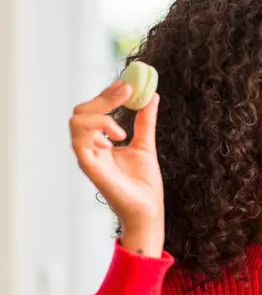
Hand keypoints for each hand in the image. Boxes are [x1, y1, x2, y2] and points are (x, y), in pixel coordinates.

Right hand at [70, 80, 164, 254]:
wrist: (148, 209)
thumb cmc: (144, 184)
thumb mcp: (146, 145)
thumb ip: (145, 121)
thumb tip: (152, 96)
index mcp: (101, 142)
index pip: (95, 110)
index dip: (108, 94)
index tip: (127, 84)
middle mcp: (91, 148)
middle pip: (81, 111)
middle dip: (103, 97)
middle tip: (127, 92)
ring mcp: (89, 157)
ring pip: (76, 122)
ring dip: (100, 115)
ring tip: (123, 130)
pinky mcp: (90, 168)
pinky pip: (80, 143)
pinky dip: (96, 133)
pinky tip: (116, 139)